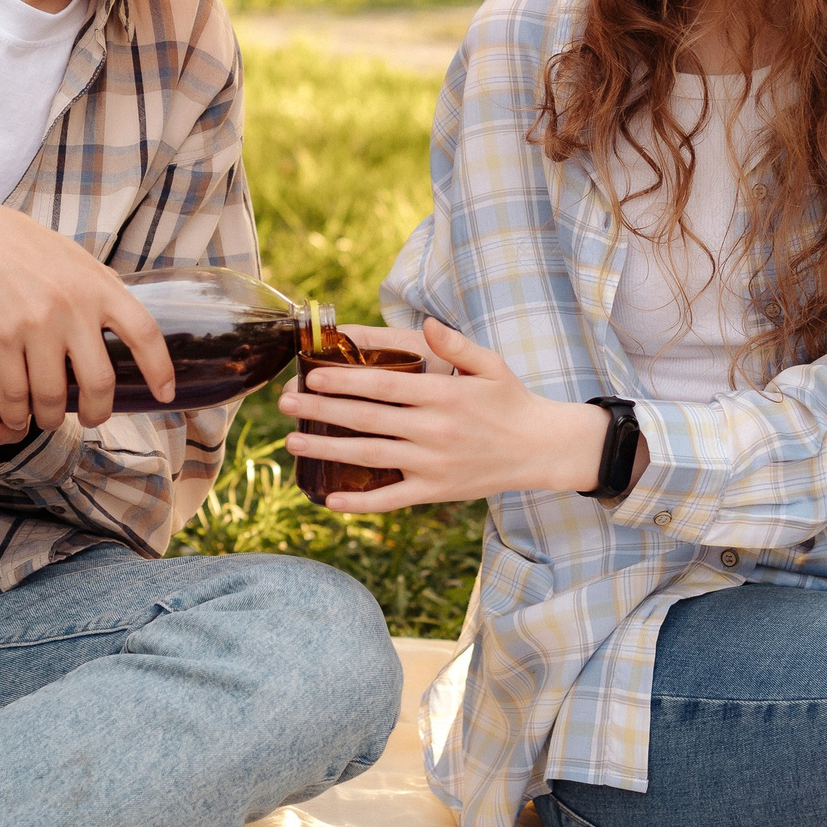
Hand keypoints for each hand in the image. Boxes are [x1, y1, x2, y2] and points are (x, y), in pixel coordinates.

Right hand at [0, 195, 175, 431]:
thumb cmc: (22, 246)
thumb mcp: (75, 258)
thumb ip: (100, 286)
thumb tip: (123, 309)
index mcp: (99, 287)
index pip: (144, 333)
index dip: (160, 369)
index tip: (164, 394)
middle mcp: (74, 308)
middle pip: (99, 382)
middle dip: (98, 412)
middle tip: (92, 418)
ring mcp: (37, 324)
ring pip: (53, 396)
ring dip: (50, 418)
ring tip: (46, 418)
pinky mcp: (1, 337)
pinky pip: (13, 393)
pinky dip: (15, 415)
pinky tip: (14, 417)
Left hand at [279, 318, 614, 512]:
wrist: (540, 449)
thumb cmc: (510, 401)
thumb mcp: (489, 364)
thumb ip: (455, 345)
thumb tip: (426, 323)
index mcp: (442, 395)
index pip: (383, 386)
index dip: (345, 380)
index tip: (313, 376)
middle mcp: (433, 430)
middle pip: (366, 419)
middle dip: (322, 411)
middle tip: (286, 404)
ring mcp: (432, 463)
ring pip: (370, 457)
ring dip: (327, 451)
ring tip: (292, 443)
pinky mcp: (435, 491)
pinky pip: (391, 499)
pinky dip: (360, 502)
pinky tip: (330, 501)